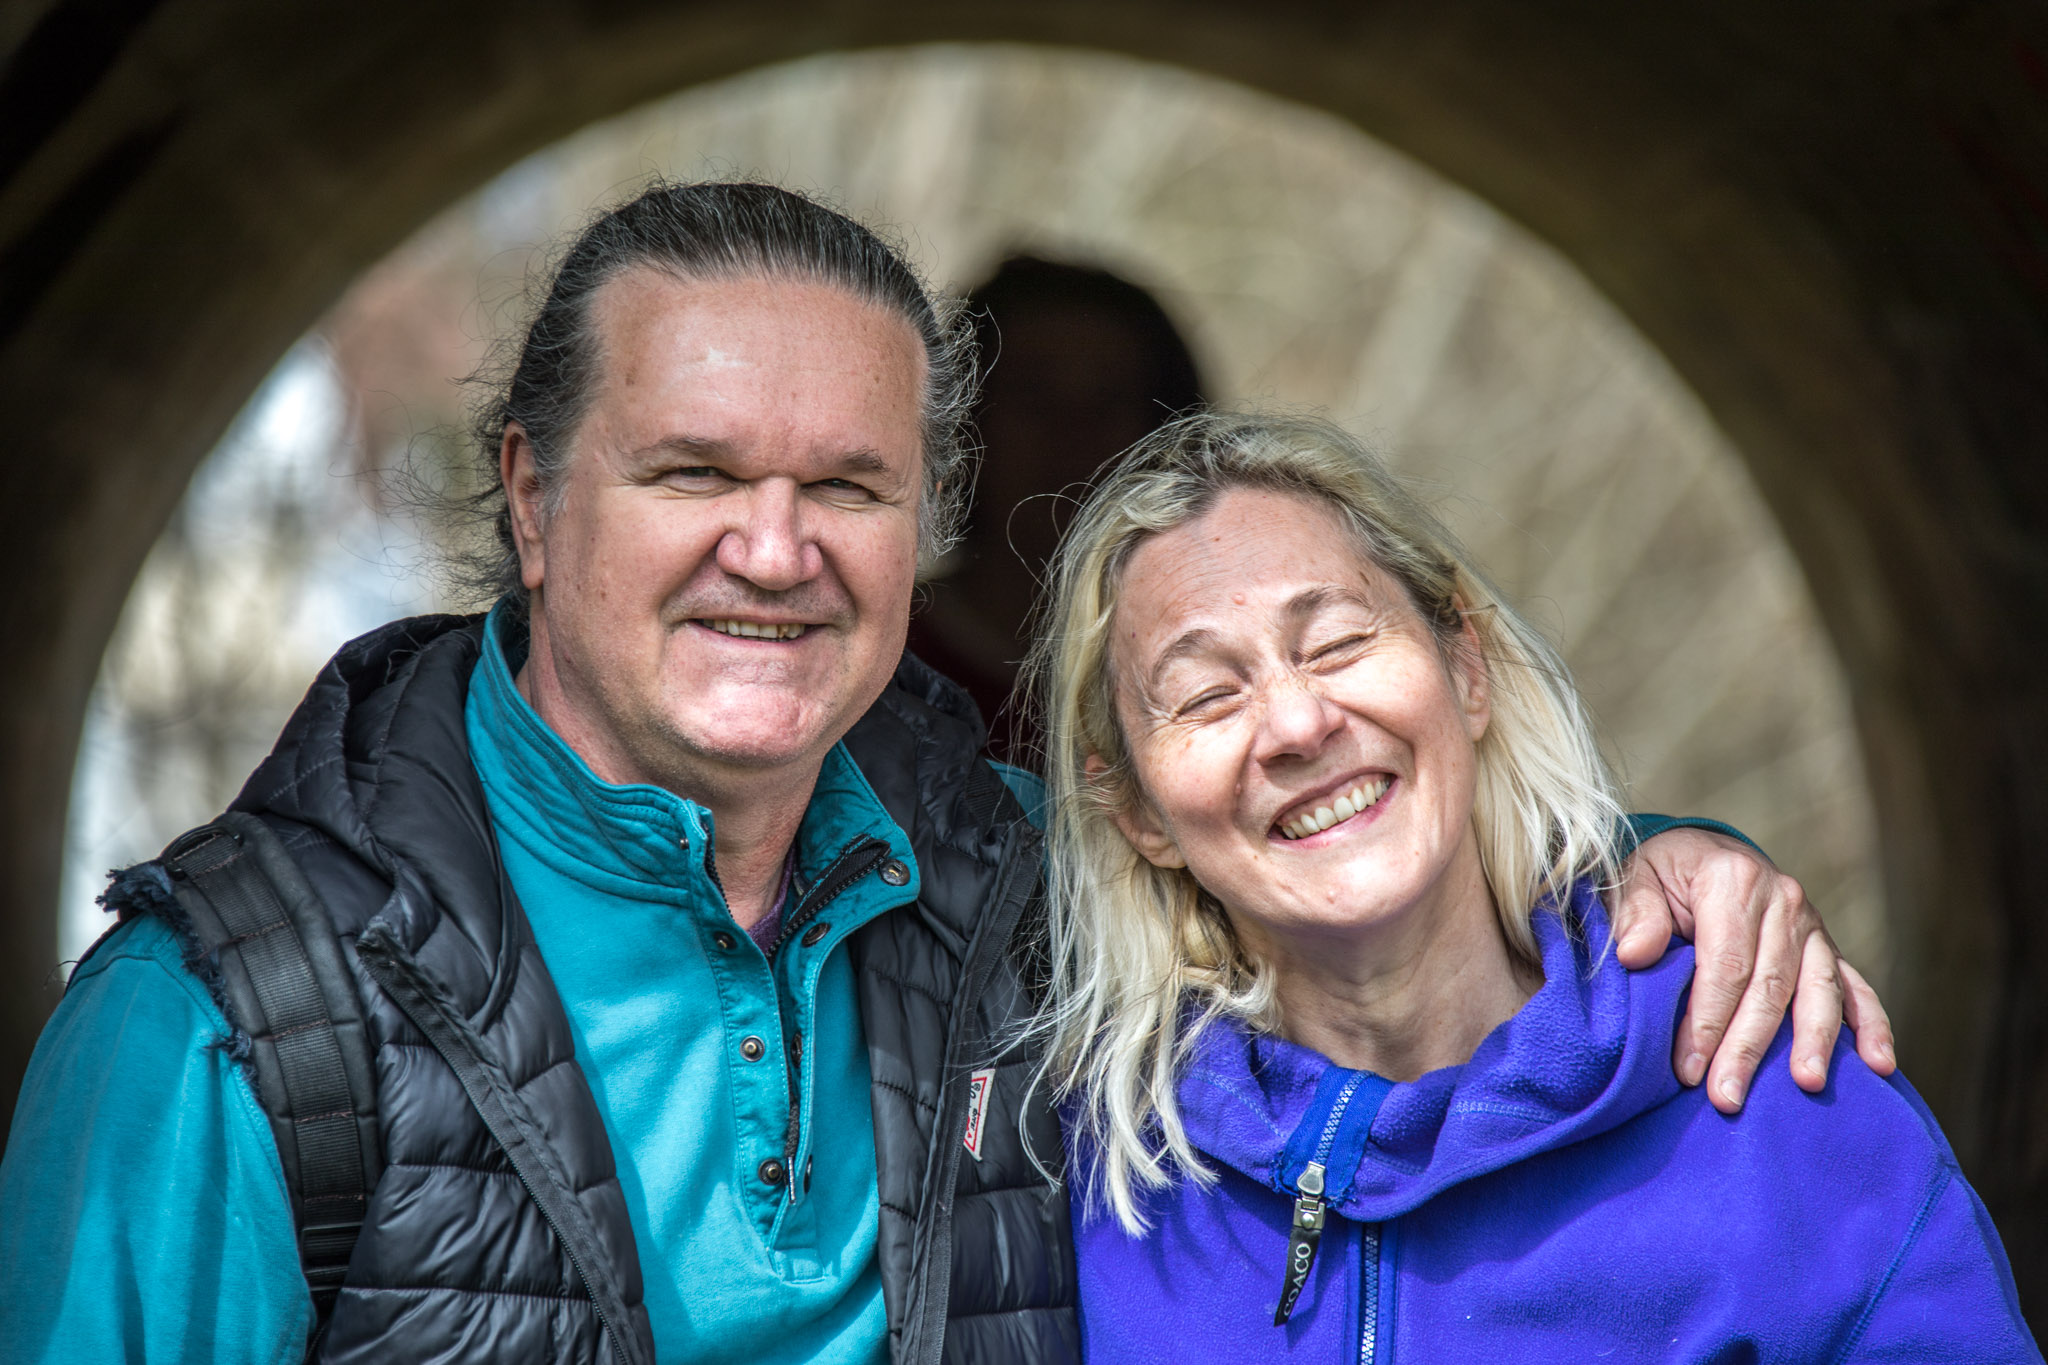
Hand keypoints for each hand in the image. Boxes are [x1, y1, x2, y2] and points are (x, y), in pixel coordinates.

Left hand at [1609, 828, 1894, 1113]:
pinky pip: (1856, 987)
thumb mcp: (1636, 877)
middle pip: (1770, 987)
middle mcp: (1783, 901)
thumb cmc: (1664, 875)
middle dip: (1748, 1048)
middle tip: (1728, 1096)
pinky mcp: (1828, 947)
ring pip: (1818, 991)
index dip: (1707, 1021)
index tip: (1688, 1069)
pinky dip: (1872, 1025)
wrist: (1703, 853)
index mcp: (1734, 881)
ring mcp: (1812, 925)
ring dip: (1814, 1042)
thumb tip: (1635, 954)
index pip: (1725, 966)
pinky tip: (1878, 1065)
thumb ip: (1635, 914)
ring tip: (1806, 1084)